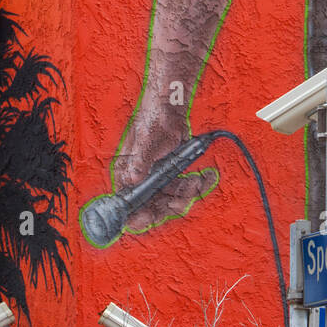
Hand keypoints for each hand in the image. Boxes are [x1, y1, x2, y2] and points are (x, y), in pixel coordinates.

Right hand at [111, 95, 218, 234]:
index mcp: (126, 173)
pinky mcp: (170, 175)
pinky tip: (201, 179)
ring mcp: (156, 178)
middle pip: (150, 206)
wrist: (170, 108)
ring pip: (169, 199)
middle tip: (182, 201)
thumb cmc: (152, 119)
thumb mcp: (145, 140)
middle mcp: (139, 179)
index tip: (146, 217)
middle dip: (168, 205)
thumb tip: (132, 179)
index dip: (134, 214)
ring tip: (197, 182)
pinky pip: (180, 189)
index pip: (125, 203)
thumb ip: (140, 161)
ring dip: (184, 195)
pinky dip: (191, 187)